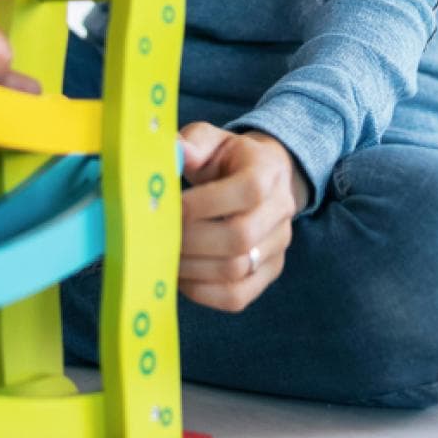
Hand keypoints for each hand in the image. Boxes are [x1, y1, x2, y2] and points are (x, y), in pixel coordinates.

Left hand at [174, 123, 312, 312]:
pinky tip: (179, 275)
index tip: (168, 206)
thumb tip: (173, 153)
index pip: (248, 191)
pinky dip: (201, 292)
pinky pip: (236, 296)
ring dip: (190, 268)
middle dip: (190, 240)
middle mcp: (281, 210)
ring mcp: (278, 246)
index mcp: (268, 172)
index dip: (203, 204)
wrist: (259, 178)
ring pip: (236, 271)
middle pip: (240, 237)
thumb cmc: (226, 158)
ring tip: (161, 255)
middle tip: (156, 237)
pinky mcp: (268, 273)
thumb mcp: (210, 140)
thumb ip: (192, 143)